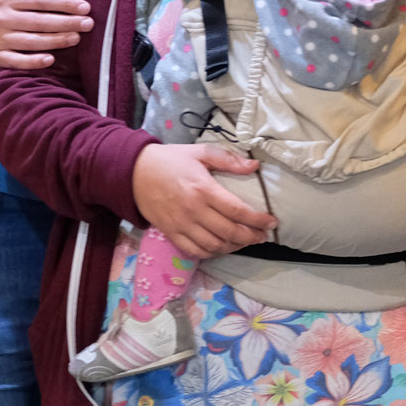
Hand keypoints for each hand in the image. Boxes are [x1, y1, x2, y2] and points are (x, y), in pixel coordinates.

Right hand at [0, 0, 94, 69]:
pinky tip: (51, 60)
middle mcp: (3, 19)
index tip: (85, 7)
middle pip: (39, 21)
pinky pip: (16, 61)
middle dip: (66, 22)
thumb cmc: (2, 6)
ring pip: (31, 41)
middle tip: (88, 24)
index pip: (40, 0)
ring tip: (77, 38)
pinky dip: (33, 61)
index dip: (64, 3)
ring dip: (56, 40)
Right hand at [131, 143, 276, 259]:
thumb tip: (254, 166)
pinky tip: (223, 247)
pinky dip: (212, 253)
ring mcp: (181, 225)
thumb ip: (228, 160)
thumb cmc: (170, 160)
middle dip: (251, 236)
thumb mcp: (200, 152)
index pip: (237, 211)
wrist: (133, 173)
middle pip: (229, 232)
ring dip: (234, 247)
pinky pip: (195, 251)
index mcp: (203, 189)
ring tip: (246, 241)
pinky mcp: (170, 233)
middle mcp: (193, 211)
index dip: (258, 220)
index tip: (272, 222)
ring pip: (214, 245)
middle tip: (263, 235)